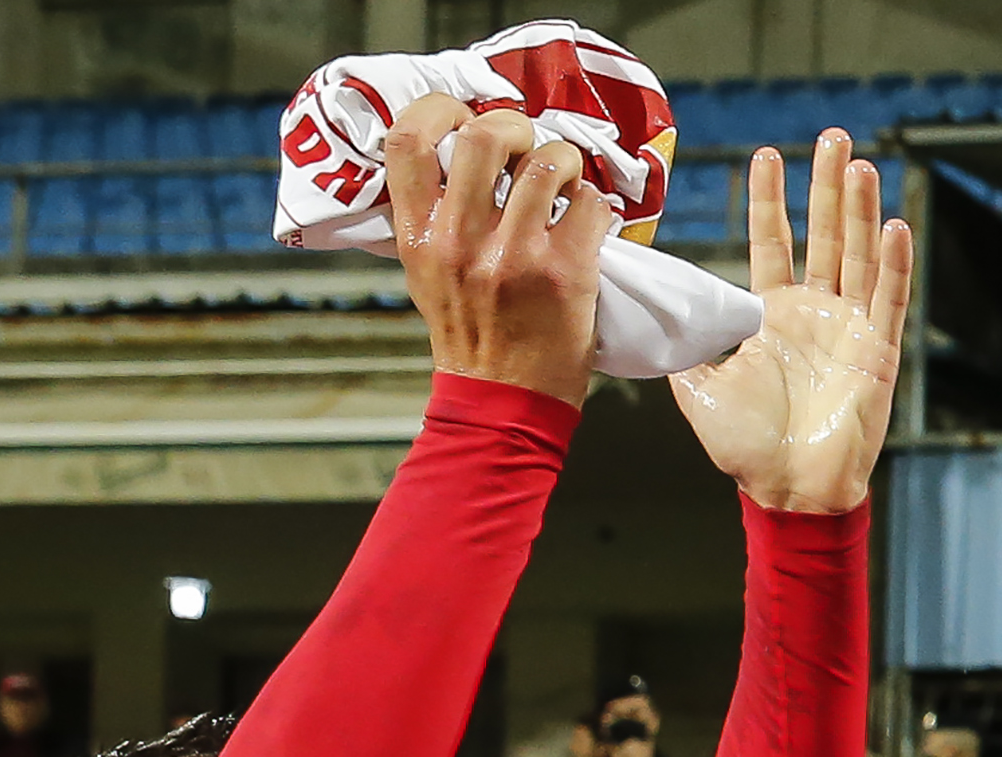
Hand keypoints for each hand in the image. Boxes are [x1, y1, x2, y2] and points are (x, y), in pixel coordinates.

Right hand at [385, 97, 609, 406]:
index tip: (461, 115)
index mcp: (419, 237)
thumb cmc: (470, 336)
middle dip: (514, 128)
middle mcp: (460, 240)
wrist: (504, 403)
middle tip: (526, 147)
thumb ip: (432, 217)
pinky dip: (595, 204)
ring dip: (563, 161)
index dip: (437, 110)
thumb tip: (454, 155)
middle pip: (483, 134)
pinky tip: (589, 220)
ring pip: (544, 161)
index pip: (406, 141)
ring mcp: (515, 255)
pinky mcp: (565, 271)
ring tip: (564, 181)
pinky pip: (589, 203)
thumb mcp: (427, 274)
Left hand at [670, 133, 912, 512]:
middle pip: (825, 235)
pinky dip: (892, 264)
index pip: (773, 243)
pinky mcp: (877, 353)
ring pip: (858, 256)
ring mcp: (850, 329)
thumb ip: (682, 344)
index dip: (770, 201)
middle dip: (825, 186)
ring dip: (859, 210)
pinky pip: (887, 300)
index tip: (766, 155)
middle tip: (831, 136)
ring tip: (858, 164)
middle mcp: (815, 313)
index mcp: (774, 315)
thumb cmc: (748, 449)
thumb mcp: (697, 388)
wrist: (788, 491)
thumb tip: (651, 313)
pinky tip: (893, 225)